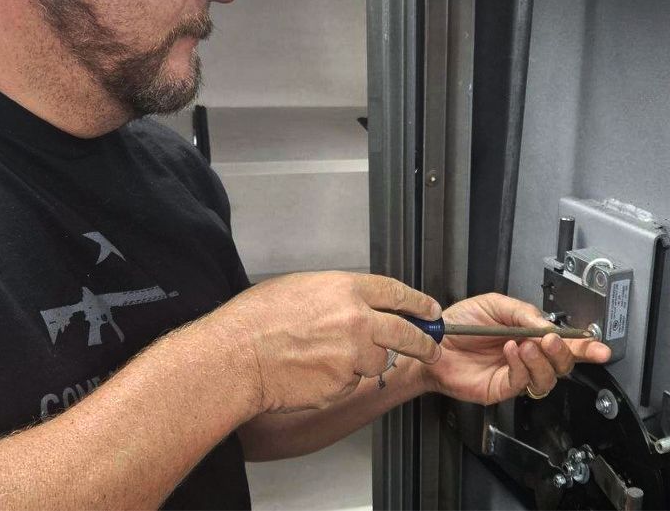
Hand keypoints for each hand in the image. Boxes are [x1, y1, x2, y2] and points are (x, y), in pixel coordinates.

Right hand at [215, 272, 442, 413]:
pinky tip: (312, 372)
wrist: (237, 357)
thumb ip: (335, 295)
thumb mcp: (300, 287)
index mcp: (346, 290)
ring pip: (377, 361)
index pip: (396, 293)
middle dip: (424, 342)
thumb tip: (352, 302)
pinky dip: (339, 380)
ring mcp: (353, 354)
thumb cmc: (256, 320)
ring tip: (327, 357)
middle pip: (406, 332)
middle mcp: (357, 320)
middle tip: (431, 348)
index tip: (429, 311)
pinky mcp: (343, 383)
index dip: (418, 303)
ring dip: (364, 361)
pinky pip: (351, 382)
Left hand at [419, 293, 609, 404]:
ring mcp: (515, 374)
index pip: (564, 343)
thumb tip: (547, 323)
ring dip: (543, 359)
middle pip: (562, 364)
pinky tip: (511, 351)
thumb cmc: (459, 325)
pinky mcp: (501, 388)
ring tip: (528, 344)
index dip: (585, 346)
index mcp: (529, 334)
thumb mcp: (494, 305)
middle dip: (568, 353)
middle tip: (556, 340)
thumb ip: (523, 312)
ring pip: (547, 377)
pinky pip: (522, 382)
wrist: (433, 342)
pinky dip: (521, 365)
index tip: (600, 346)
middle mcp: (526, 356)